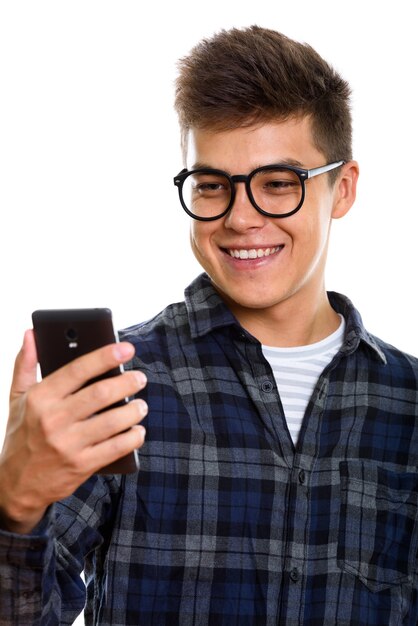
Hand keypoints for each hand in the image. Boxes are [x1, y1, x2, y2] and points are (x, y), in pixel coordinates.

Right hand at [0, 330, 146, 533]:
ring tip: (141, 404)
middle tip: (140, 378)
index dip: (105, 356)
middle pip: (100, 394)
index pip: (77, 370)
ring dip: (134, 410)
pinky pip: (116, 448)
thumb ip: (26, 364)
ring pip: (113, 421)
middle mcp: (53, 420)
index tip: (126, 348)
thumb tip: (31, 334)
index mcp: (40, 398)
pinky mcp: (81, 465)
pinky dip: (133, 437)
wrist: (17, 484)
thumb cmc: (22, 434)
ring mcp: (68, 444)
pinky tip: (138, 430)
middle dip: (127, 382)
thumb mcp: (17, 398)